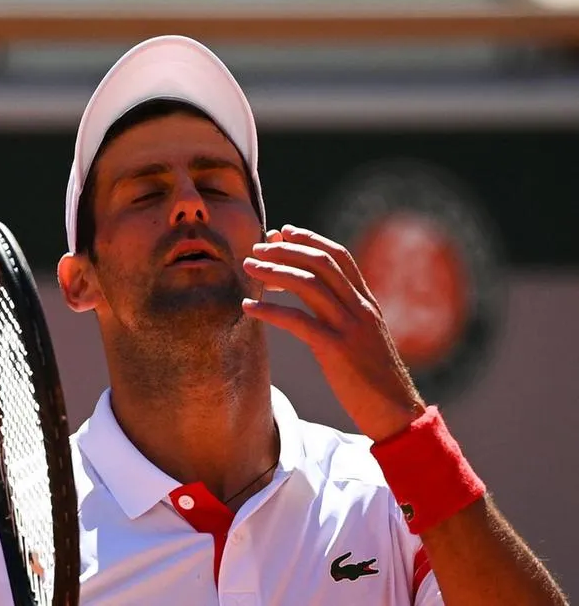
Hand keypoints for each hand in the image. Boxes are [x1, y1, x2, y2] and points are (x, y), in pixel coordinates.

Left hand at [242, 224, 425, 441]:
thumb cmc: (375, 380)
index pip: (340, 257)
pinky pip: (297, 322)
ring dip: (273, 271)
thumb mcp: (365, 338)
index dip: (310, 239)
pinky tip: (248, 307)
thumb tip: (317, 300)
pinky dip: (269, 310)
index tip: (283, 231)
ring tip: (249, 267)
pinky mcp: (336, 350)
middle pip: (321, 263)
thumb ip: (347, 316)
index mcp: (367, 303)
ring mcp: (349, 327)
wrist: (396, 413)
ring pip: (308, 285)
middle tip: (258, 247)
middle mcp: (360, 309)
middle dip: (286, 250)